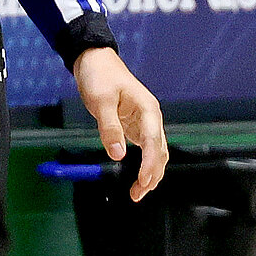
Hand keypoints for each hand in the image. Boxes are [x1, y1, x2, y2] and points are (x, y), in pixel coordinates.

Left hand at [73, 48, 167, 202]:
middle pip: (160, 150)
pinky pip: (146, 149)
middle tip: (138, 194)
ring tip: (138, 192)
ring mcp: (144, 122)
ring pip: (156, 152)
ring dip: (151, 172)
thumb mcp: (102, 101)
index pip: (153, 141)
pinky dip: (145, 164)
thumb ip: (110, 128)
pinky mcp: (135, 126)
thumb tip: (117, 155)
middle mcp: (151, 117)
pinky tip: (138, 177)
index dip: (150, 163)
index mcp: (148, 109)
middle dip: (153, 173)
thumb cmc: (100, 76)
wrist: (95, 61)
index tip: (143, 182)